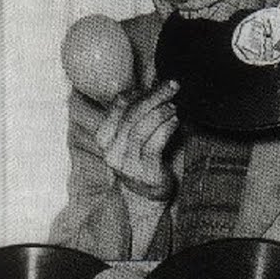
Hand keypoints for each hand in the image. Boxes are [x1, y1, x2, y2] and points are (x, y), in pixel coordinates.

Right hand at [68, 80, 179, 199]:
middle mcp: (111, 150)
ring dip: (161, 113)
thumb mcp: (133, 135)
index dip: (140, 91)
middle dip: (154, 97)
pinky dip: (166, 128)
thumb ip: (138, 113)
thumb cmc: (142, 157)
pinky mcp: (143, 171)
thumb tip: (155, 84)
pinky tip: (175, 122)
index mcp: (104, 136)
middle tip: (172, 87)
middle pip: (131, 115)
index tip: (158, 84)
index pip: (119, 105)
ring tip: (173, 107)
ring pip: (141, 128)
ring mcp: (126, 162)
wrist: (147, 194)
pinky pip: (154, 144)